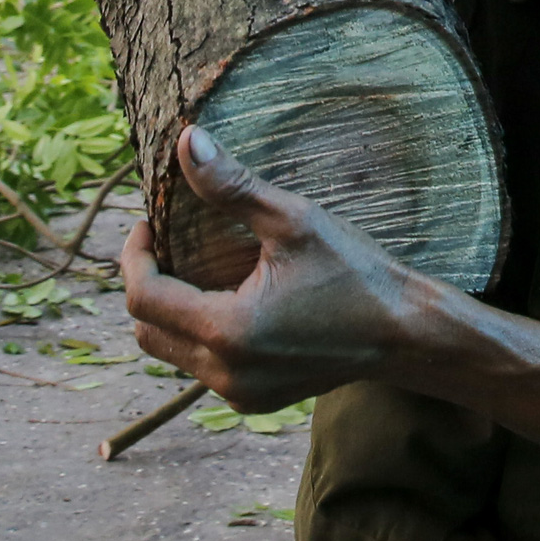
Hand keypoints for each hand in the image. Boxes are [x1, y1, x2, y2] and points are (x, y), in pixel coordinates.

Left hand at [116, 125, 425, 412]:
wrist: (404, 334)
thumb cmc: (354, 273)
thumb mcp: (293, 221)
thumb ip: (232, 186)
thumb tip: (187, 141)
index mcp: (227, 331)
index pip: (142, 296)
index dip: (134, 256)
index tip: (150, 222)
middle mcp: (225, 373)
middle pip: (146, 329)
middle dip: (146, 283)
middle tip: (166, 243)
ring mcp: (239, 393)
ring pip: (169, 351)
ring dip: (170, 310)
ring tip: (195, 268)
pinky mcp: (253, 399)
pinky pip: (200, 367)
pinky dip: (198, 333)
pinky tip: (228, 300)